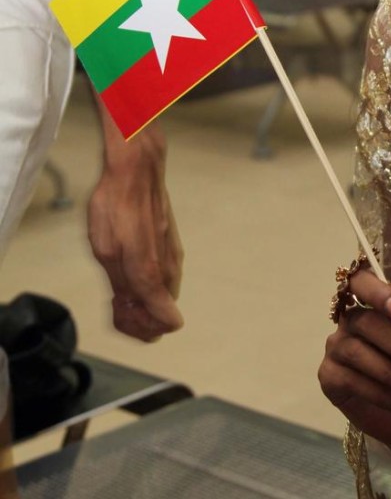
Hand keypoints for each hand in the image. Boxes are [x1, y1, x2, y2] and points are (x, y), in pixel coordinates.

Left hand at [87, 125, 183, 341]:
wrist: (137, 171)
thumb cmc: (118, 207)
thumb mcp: (107, 252)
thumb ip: (124, 286)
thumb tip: (135, 311)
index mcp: (154, 276)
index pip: (166, 323)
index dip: (141, 328)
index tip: (121, 313)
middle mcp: (170, 270)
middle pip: (164, 314)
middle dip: (140, 315)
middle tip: (116, 300)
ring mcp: (173, 258)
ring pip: (163, 295)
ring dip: (143, 298)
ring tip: (118, 281)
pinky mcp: (171, 246)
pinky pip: (163, 277)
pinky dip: (147, 281)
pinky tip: (129, 264)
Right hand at [319, 273, 390, 458]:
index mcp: (375, 305)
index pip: (361, 282)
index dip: (378, 293)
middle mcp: (351, 322)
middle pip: (363, 321)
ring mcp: (337, 349)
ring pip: (355, 351)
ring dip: (390, 372)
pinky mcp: (330, 378)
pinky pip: (349, 380)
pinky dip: (380, 393)